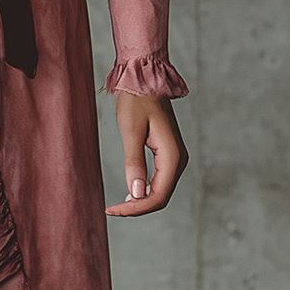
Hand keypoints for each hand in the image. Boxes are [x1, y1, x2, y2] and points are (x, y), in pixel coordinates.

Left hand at [105, 92, 188, 216]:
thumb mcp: (131, 131)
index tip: (112, 210)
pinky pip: (159, 181)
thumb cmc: (136, 100)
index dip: (136, 209)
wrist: (144, 79)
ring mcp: (175, 157)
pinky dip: (144, 191)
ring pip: (161, 191)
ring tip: (117, 205)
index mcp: (172, 155)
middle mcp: (178, 159)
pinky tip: (129, 195)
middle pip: (161, 197)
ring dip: (140, 202)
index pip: (158, 196)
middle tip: (111, 210)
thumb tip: (136, 194)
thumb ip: (134, 163)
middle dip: (137, 208)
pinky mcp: (168, 155)